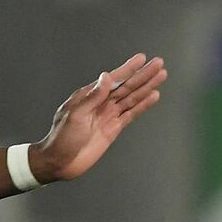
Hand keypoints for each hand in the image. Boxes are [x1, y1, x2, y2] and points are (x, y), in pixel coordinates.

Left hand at [31, 53, 167, 182]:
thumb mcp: (75, 115)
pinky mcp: (114, 128)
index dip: (128, 69)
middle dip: (143, 75)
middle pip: (127, 86)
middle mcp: (101, 102)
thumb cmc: (61, 137)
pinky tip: (153, 96)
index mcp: (90, 95)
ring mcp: (109, 115)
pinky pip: (131, 114)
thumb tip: (105, 77)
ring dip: (147, 87)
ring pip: (132, 98)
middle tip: (159, 63)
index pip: (113, 79)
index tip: (142, 59)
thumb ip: (92, 97)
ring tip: (161, 76)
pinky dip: (143, 105)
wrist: (60, 162)